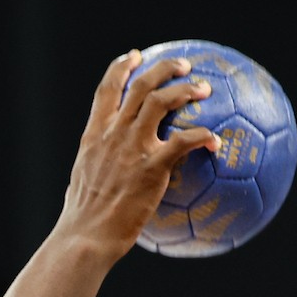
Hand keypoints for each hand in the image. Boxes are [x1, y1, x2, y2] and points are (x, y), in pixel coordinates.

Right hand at [55, 49, 223, 257]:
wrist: (85, 239)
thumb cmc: (81, 223)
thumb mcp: (80, 186)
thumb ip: (96, 170)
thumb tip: (107, 176)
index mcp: (93, 138)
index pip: (106, 91)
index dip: (121, 68)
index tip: (134, 56)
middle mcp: (112, 136)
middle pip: (140, 86)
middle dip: (164, 68)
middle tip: (184, 66)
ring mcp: (131, 149)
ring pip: (162, 101)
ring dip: (187, 90)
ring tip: (205, 89)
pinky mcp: (151, 168)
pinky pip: (184, 142)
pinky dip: (204, 137)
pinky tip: (217, 142)